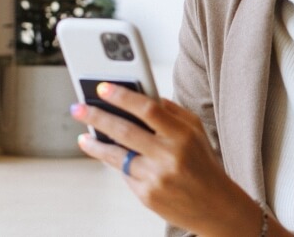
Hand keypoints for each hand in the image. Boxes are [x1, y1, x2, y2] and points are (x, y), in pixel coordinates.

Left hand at [70, 82, 261, 235]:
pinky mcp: (147, 195)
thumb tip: (143, 95)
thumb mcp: (195, 131)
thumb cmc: (202, 162)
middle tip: (78, 107)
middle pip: (125, 130)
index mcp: (182, 134)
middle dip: (97, 117)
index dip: (123, 96)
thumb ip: (171, 111)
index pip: (148, 109)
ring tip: (83, 135)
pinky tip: (105, 154)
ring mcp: (156, 177)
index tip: (103, 88)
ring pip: (117, 155)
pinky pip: (125, 173)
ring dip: (96, 144)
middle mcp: (169, 155)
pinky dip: (115, 162)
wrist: (215, 206)